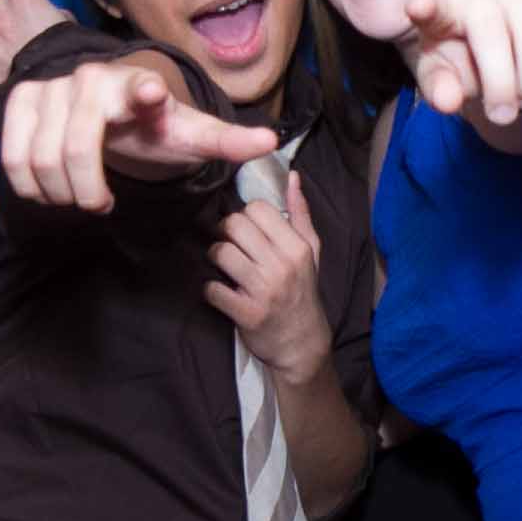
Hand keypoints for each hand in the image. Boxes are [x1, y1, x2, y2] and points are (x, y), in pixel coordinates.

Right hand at [0, 56, 279, 213]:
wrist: (114, 105)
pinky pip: (12, 155)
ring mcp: (52, 86)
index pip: (141, 86)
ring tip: (80, 195)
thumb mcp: (191, 134)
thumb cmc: (155, 123)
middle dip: (87, 191)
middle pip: (77, 150)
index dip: (144, 88)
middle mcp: (92, 79)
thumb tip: (270, 143)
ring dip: (59, 192)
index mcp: (140, 86)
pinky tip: (51, 189)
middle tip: (102, 204)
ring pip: (40, 158)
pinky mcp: (21, 98)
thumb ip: (227, 141)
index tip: (155, 93)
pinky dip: (29, 183)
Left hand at [207, 166, 330, 385]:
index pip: (257, 209)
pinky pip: (212, 288)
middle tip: (231, 245)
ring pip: (220, 253)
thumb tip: (293, 177)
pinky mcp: (246, 314)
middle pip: (234, 225)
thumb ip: (300, 214)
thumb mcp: (310, 252)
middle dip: (226, 233)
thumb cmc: (303, 292)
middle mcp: (281, 266)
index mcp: (296, 247)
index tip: (247, 230)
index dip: (245, 216)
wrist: (302, 343)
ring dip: (215, 258)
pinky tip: (221, 291)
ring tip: (224, 266)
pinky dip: (211, 289)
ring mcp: (263, 291)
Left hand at [402, 0, 521, 126]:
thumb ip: (440, 89)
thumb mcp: (446, 76)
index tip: (418, 7)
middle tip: (502, 117)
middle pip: (489, 30)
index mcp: (441, 5)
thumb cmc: (465, 57)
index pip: (432, 4)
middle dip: (500, 83)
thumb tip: (448, 102)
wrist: (506, 37)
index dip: (427, 6)